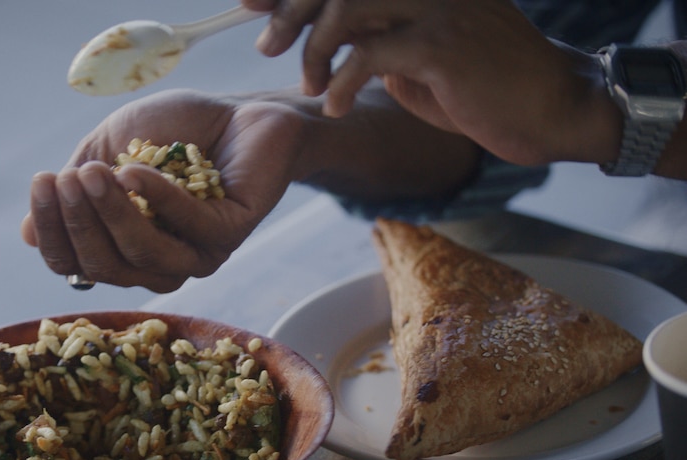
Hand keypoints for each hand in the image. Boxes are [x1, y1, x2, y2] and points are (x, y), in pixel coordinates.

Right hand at [21, 89, 304, 291]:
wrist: (238, 110)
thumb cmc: (171, 132)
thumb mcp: (107, 151)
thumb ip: (74, 191)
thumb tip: (27, 236)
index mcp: (125, 251)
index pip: (77, 264)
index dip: (53, 232)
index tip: (41, 183)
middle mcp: (160, 264)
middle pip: (105, 267)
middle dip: (78, 223)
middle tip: (65, 179)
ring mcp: (197, 254)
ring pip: (144, 256)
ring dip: (112, 214)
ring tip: (93, 174)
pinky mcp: (230, 234)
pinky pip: (188, 226)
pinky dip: (157, 198)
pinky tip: (134, 170)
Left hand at [246, 0, 620, 166]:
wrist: (549, 107)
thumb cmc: (481, 87)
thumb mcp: (417, 55)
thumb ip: (377, 36)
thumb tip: (326, 34)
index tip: (252, 2)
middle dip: (289, 9)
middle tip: (267, 45)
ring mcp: (438, 5)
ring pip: (347, 5)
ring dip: (312, 49)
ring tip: (307, 85)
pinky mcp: (443, 45)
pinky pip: (369, 54)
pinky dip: (339, 81)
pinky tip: (332, 105)